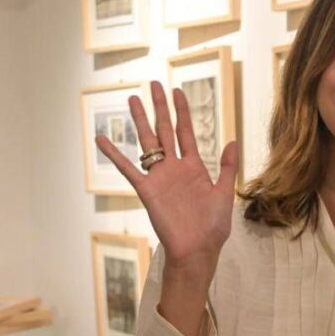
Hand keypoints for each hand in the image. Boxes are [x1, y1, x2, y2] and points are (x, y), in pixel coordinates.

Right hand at [96, 81, 239, 278]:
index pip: (187, 132)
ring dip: (140, 121)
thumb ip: (227, 167)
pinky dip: (114, 154)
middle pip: (165, 130)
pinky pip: (128, 169)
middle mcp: (175, 168)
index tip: (178, 91)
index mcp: (195, 167)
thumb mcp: (225, 194)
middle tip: (154, 84)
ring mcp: (160, 177)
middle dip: (160, 107)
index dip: (183, 111)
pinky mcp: (147, 190)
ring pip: (147, 143)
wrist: (197, 250)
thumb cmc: (213, 227)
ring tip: (132, 99)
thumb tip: (233, 141)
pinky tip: (101, 138)